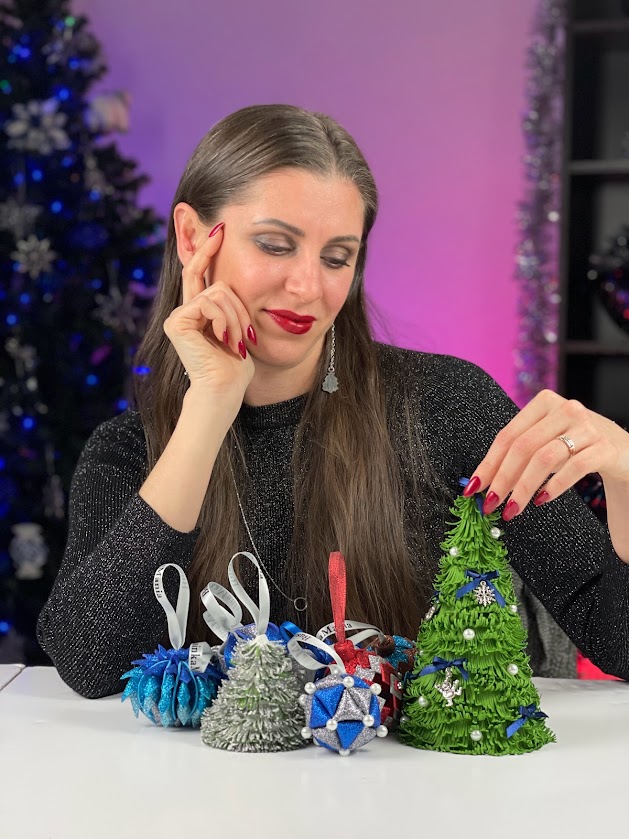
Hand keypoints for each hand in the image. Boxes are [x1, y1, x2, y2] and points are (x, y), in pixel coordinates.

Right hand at [163, 223, 254, 402]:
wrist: (224, 388)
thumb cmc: (234, 366)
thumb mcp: (238, 327)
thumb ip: (234, 304)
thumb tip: (236, 281)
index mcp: (199, 311)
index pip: (201, 272)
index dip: (208, 249)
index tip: (220, 228)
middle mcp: (185, 311)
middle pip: (214, 281)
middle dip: (238, 306)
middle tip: (245, 335)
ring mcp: (178, 316)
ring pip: (218, 293)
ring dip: (236, 318)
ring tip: (236, 343)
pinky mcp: (177, 322)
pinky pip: (208, 303)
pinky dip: (223, 320)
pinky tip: (223, 340)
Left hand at [463, 389, 628, 520]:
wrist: (626, 451)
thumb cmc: (578, 447)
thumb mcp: (548, 440)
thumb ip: (520, 453)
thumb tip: (483, 482)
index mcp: (544, 403)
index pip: (507, 435)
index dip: (488, 463)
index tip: (473, 487)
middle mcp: (566, 409)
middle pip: (523, 447)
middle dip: (502, 479)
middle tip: (490, 504)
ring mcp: (587, 427)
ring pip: (544, 458)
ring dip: (523, 488)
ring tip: (512, 509)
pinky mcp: (605, 447)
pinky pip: (573, 468)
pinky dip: (553, 486)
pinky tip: (541, 500)